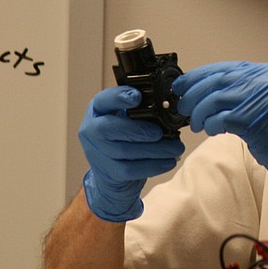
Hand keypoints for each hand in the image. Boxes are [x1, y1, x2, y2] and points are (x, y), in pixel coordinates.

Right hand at [78, 86, 184, 221]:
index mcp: (98, 110)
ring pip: (123, 151)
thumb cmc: (125, 137)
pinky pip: (130, 170)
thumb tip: (169, 106)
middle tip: (160, 132)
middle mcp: (91, 130)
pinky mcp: (108, 172)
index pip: (104, 100)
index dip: (119, 97)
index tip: (137, 97)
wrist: (113, 171)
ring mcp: (96, 153)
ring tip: (176, 148)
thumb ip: (142, 110)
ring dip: (154, 150)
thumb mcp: (129, 118)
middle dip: (138, 129)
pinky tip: (169, 162)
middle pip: (108, 128)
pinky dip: (153, 166)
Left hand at [173, 61, 267, 187]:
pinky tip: (211, 130)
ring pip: (214, 100)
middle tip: (182, 106)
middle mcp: (264, 80)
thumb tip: (202, 90)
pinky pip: (220, 119)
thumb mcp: (264, 100)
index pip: (224, 68)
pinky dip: (211, 125)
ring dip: (199, 113)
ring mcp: (259, 98)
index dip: (198, 76)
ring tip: (196, 123)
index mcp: (266, 72)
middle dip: (193, 95)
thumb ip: (239, 90)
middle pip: (216, 81)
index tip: (181, 85)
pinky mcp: (253, 119)